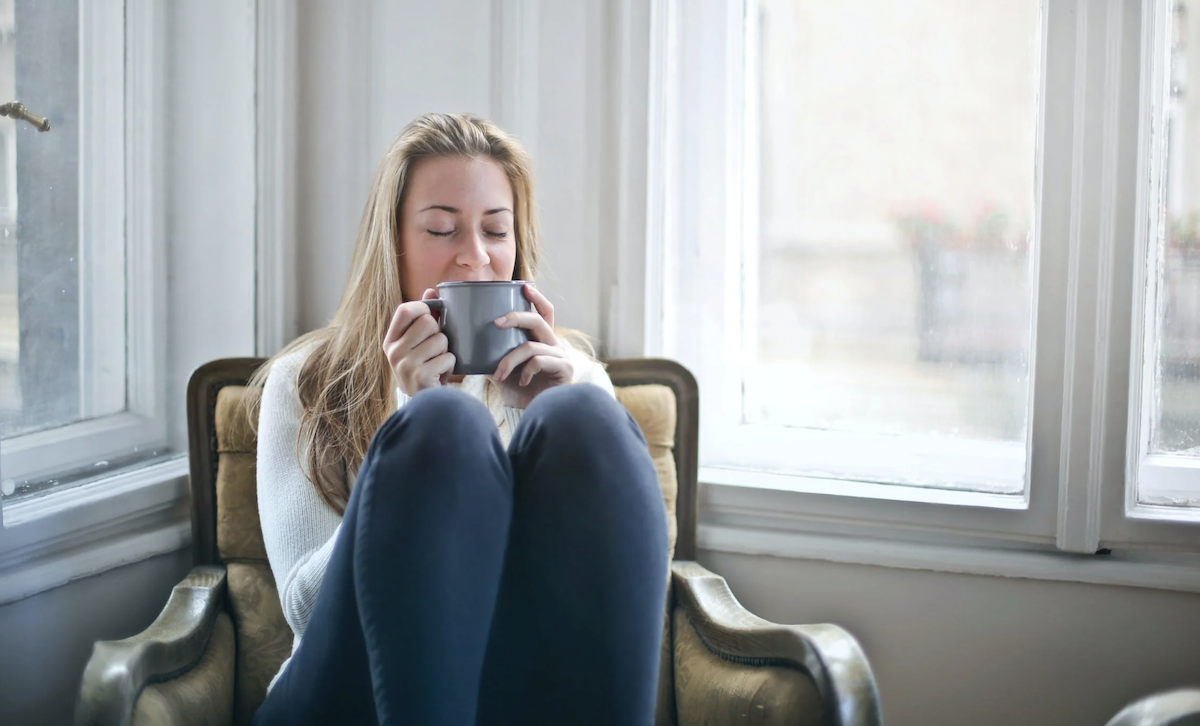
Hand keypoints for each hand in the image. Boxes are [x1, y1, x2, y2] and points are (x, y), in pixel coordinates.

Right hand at [383, 288, 453, 396]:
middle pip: (427, 322)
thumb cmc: (422, 367)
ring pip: (441, 340)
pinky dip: (450, 365)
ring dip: (446, 350)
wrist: (423, 402)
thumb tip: (431, 290)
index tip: (431, 316)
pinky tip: (441, 373)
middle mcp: (394, 351)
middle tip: (436, 347)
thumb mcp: (417, 343)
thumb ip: (423, 316)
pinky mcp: (420, 376)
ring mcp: (405, 365)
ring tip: (438, 361)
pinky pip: (447, 357)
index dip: (423, 308)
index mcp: (391, 340)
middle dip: (439, 333)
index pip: (405, 310)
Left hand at [491, 284, 574, 408]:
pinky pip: (539, 361)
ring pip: (531, 346)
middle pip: (538, 321)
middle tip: (495, 323)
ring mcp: (562, 357)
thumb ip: (491, 354)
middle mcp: (555, 345)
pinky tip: (521, 381)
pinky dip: (525, 370)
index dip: (537, 298)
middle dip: (516, 317)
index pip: (545, 313)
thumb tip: (464, 342)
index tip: (524, 286)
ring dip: (510, 360)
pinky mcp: (565, 369)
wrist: (535, 415)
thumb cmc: (520, 392)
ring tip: (498, 374)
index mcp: (543, 340)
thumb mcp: (502, 369)